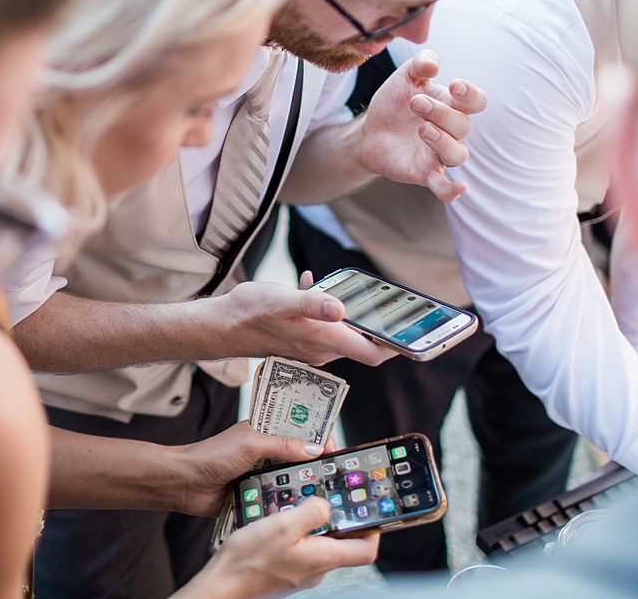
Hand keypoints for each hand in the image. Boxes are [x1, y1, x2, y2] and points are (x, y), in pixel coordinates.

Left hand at [163, 428, 334, 515]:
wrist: (185, 484)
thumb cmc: (213, 455)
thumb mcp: (252, 443)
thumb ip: (282, 445)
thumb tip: (313, 449)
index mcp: (267, 431)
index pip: (301, 429)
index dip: (318, 436)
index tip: (333, 448)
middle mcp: (267, 452)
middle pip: (298, 457)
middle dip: (314, 464)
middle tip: (331, 473)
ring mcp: (261, 475)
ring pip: (288, 480)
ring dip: (298, 486)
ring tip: (317, 494)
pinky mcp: (255, 496)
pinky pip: (274, 500)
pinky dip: (283, 504)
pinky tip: (295, 510)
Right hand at [190, 498, 375, 597]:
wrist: (220, 587)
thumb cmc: (248, 562)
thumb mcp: (284, 525)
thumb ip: (312, 512)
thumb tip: (328, 506)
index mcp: (322, 559)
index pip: (366, 551)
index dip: (375, 530)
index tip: (373, 509)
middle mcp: (315, 570)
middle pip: (342, 542)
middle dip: (338, 517)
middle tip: (330, 494)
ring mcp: (300, 573)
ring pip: (318, 542)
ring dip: (312, 522)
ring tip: (298, 503)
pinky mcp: (285, 572)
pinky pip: (300, 548)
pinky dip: (295, 531)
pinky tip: (279, 518)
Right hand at [210, 278, 390, 369]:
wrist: (221, 325)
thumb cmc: (250, 312)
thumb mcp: (282, 300)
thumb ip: (312, 304)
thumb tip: (342, 308)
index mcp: (322, 341)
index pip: (370, 353)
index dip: (395, 346)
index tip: (416, 336)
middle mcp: (320, 348)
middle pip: (364, 345)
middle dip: (384, 330)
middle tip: (401, 308)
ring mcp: (311, 345)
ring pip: (347, 333)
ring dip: (358, 316)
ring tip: (365, 292)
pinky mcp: (302, 337)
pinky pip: (327, 324)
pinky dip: (331, 307)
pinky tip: (318, 284)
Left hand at [356, 48, 485, 199]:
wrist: (370, 130)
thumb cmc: (394, 101)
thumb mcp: (405, 76)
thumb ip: (421, 63)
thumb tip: (435, 66)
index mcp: (451, 105)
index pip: (477, 102)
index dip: (471, 95)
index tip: (454, 85)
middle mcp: (450, 131)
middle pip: (463, 126)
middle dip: (441, 113)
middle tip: (415, 103)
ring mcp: (439, 154)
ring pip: (458, 155)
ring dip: (443, 142)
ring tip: (422, 129)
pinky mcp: (424, 174)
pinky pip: (444, 188)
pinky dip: (452, 190)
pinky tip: (459, 187)